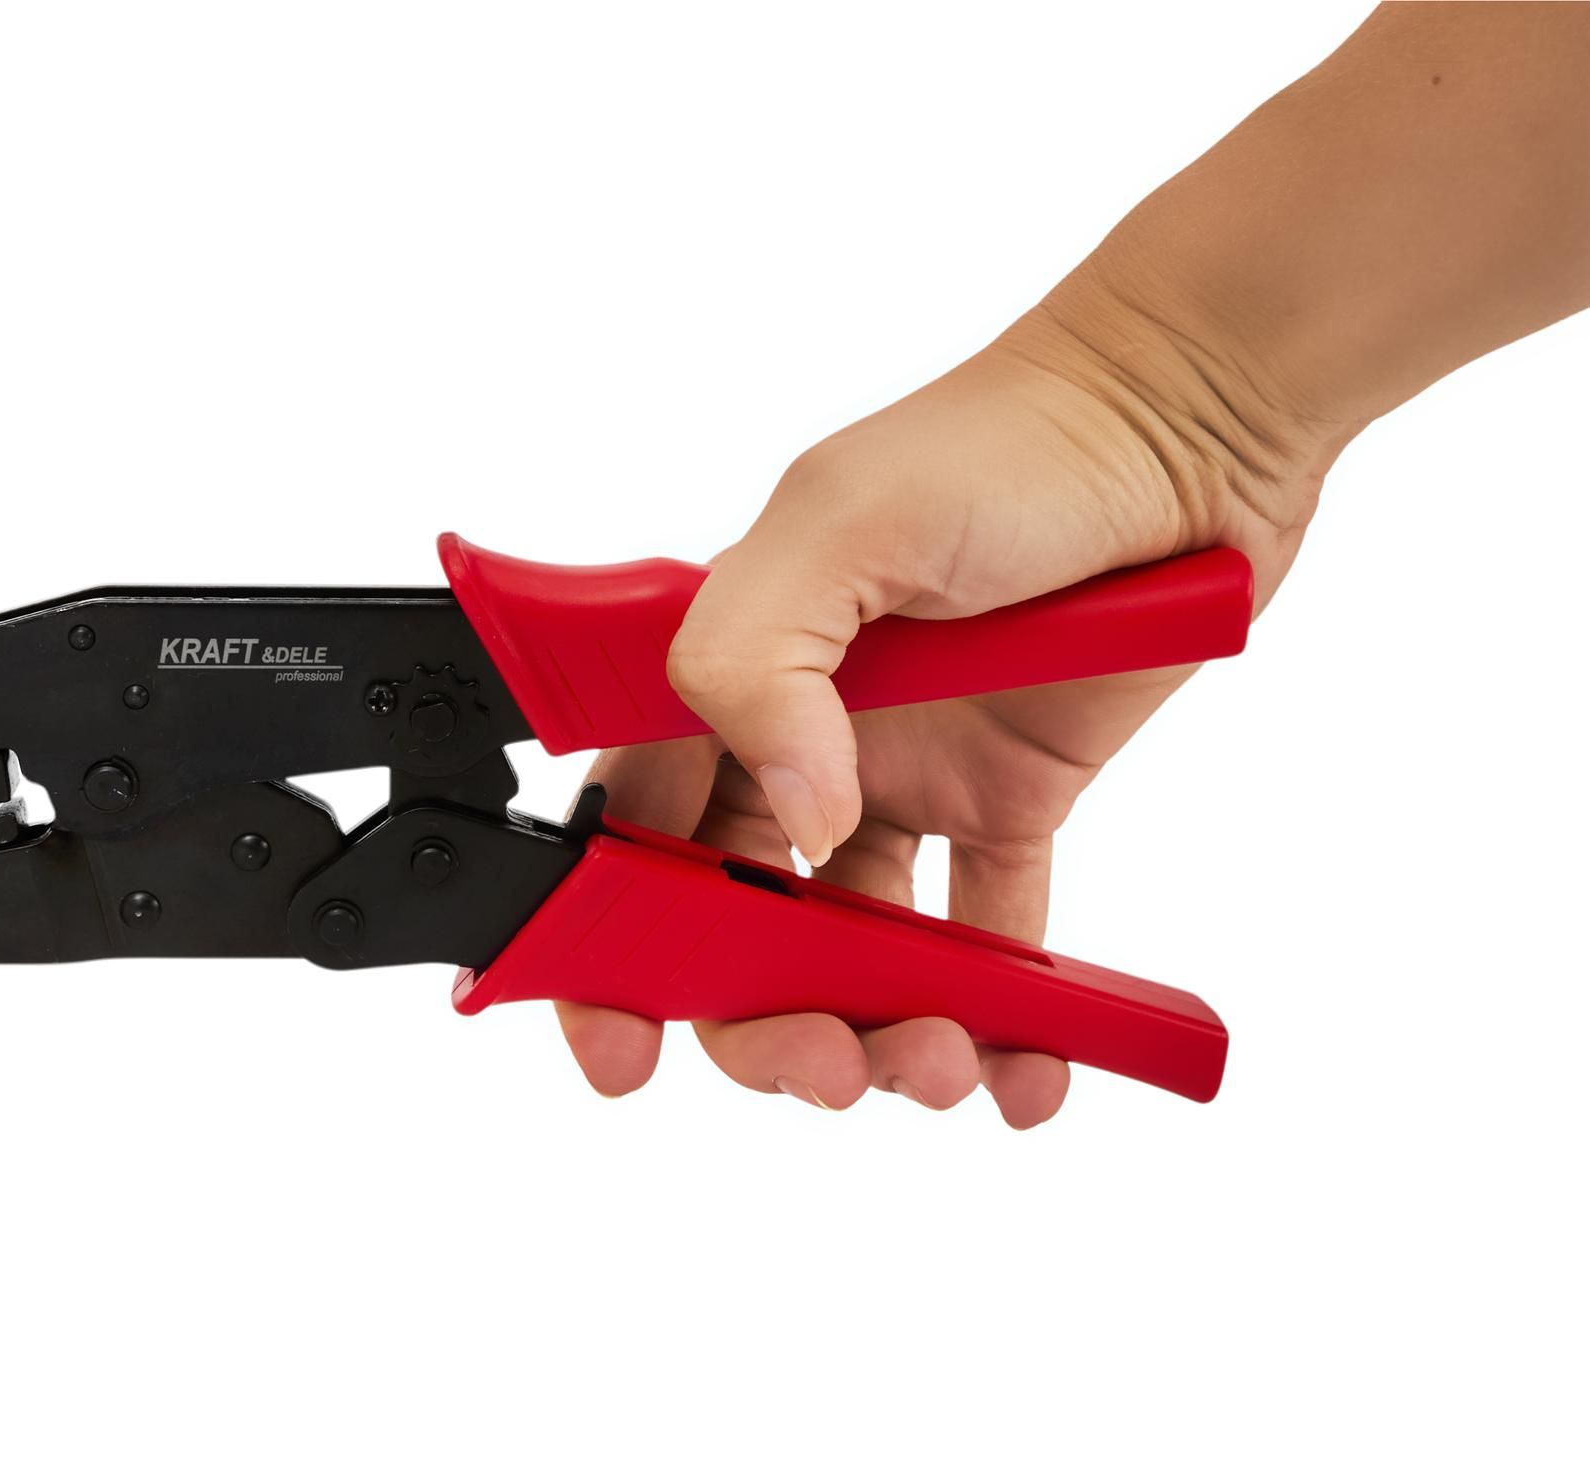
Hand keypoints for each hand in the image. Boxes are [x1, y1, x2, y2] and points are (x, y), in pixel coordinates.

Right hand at [554, 287, 1327, 1124]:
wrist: (1191, 419)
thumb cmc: (1011, 439)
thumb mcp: (846, 521)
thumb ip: (760, 661)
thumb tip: (794, 822)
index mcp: (735, 668)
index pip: (633, 823)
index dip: (610, 942)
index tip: (619, 1040)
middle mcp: (806, 731)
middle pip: (740, 917)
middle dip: (761, 1015)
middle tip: (821, 1065)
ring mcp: (909, 769)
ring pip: (859, 947)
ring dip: (885, 1029)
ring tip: (946, 1062)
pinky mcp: (1012, 792)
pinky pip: (993, 933)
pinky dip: (1009, 1017)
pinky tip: (1027, 1071)